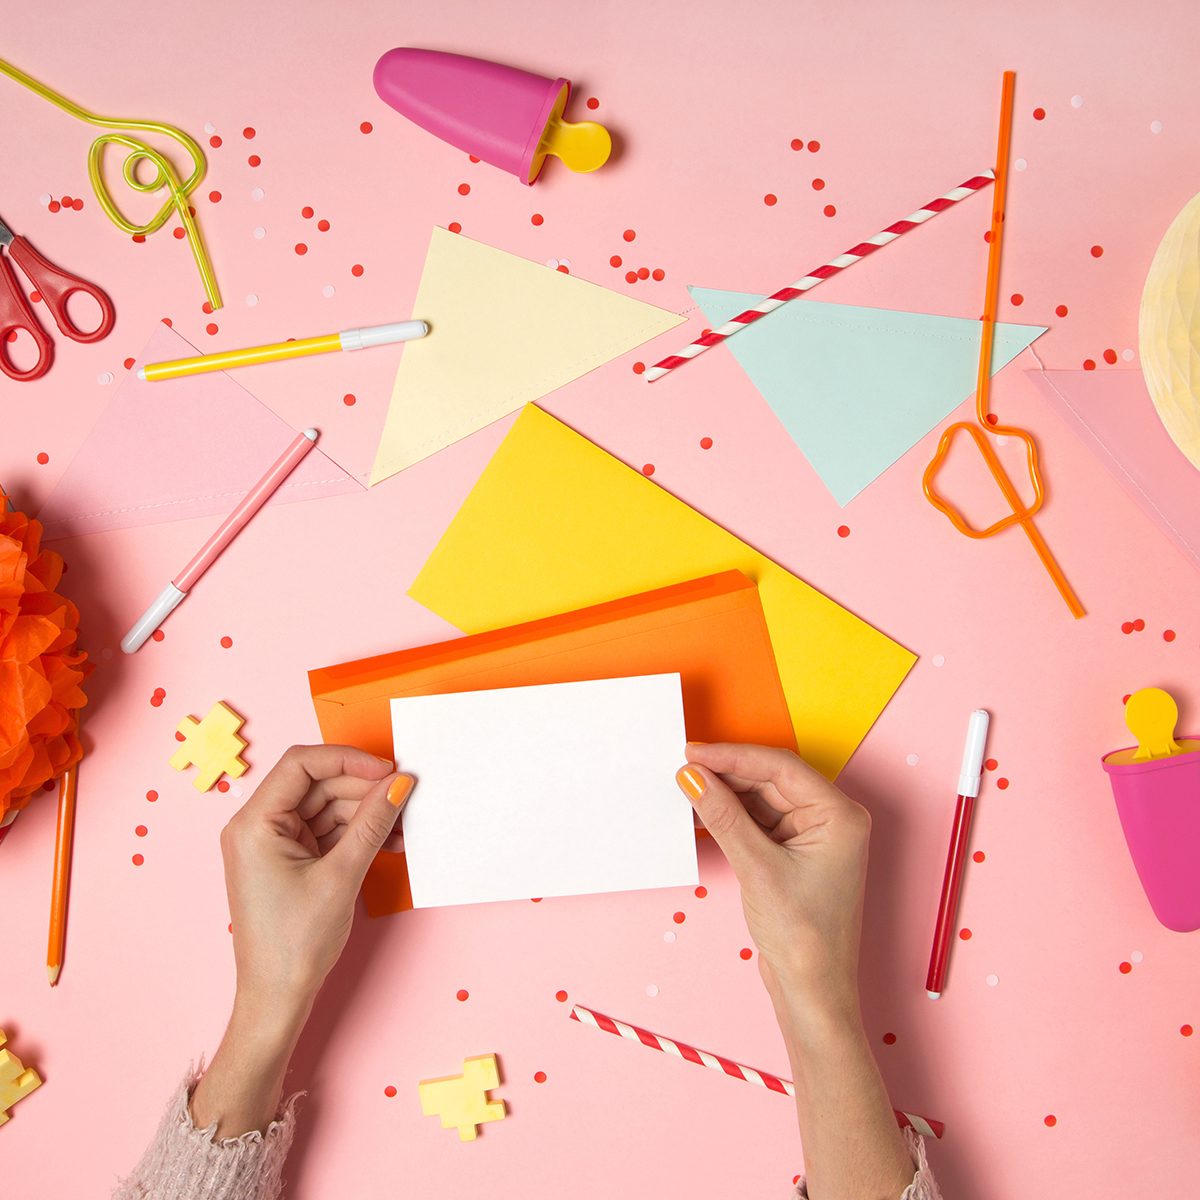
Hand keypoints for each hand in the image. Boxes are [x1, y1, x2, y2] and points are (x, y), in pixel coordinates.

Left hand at [220, 744, 413, 1016]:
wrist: (277, 998)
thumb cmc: (294, 944)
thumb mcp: (341, 876)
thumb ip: (372, 823)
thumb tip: (400, 784)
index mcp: (254, 824)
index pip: (301, 764)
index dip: (348, 760)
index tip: (387, 771)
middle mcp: (257, 827)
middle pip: (317, 784)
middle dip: (362, 789)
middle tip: (403, 797)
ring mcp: (273, 843)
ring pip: (326, 807)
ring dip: (365, 813)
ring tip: (402, 827)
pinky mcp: (289, 859)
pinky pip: (327, 831)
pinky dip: (356, 833)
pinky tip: (388, 841)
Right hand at [676, 743, 870, 1014]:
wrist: (812, 992)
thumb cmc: (804, 938)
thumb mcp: (757, 868)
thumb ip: (724, 816)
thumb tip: (694, 778)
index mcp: (839, 815)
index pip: (780, 767)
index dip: (733, 756)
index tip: (695, 752)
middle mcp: (831, 820)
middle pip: (770, 779)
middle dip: (726, 774)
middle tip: (684, 769)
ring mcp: (812, 836)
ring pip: (761, 798)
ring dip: (725, 795)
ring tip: (687, 789)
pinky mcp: (793, 853)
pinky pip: (757, 821)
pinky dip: (730, 817)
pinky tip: (702, 812)